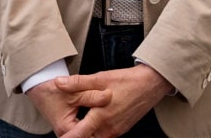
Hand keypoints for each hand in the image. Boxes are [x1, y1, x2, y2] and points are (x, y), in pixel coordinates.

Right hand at [25, 78, 111, 135]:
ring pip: (89, 134)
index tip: (116, 120)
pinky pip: (86, 131)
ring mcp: (69, 132)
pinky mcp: (71, 128)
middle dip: (102, 128)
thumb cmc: (53, 89)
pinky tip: (104, 118)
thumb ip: (92, 94)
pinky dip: (94, 126)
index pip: (88, 134)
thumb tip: (109, 96)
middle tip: (118, 120)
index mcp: (67, 127)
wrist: (39, 87)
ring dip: (99, 127)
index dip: (104, 126)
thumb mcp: (74, 90)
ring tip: (114, 118)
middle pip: (90, 135)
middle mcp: (67, 134)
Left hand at [57, 65, 172, 137]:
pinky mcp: (122, 130)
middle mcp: (108, 129)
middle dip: (76, 135)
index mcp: (100, 118)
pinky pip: (105, 135)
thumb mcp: (100, 78)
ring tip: (80, 123)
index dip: (66, 137)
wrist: (151, 84)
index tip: (59, 135)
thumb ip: (77, 83)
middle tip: (67, 127)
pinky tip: (94, 120)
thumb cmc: (126, 81)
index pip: (77, 136)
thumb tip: (58, 83)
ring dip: (87, 133)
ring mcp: (116, 131)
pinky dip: (96, 132)